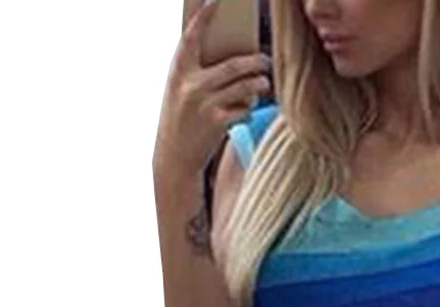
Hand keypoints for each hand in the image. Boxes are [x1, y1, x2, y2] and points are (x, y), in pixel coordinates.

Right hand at [153, 0, 272, 179]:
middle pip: (233, 65)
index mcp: (178, 72)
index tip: (217, 0)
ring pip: (244, 87)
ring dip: (259, 85)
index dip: (204, 16)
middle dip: (255, 62)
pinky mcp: (217, 123)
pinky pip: (243, 109)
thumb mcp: (180, 92)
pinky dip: (248, 110)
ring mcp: (205, 105)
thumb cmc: (181, 120)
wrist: (174, 158)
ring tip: (263, 84)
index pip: (192, 37)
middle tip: (266, 61)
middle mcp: (191, 85)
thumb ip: (198, 72)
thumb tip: (232, 55)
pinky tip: (245, 111)